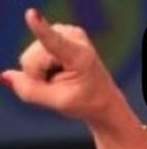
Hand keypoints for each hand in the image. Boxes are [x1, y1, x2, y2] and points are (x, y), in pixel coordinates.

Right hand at [1, 8, 120, 125]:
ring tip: (63, 78)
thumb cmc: (86, 102)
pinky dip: (42, 67)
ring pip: (28, 57)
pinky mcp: (55, 33)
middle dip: (40, 78)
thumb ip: (31, 91)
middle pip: (30, 60)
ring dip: (41, 74)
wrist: (104, 100)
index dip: (41, 29)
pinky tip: (58, 69)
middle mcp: (71, 36)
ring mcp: (62, 31)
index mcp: (79, 56)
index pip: (54, 42)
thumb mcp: (59, 102)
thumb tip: (4, 76)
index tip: (32, 15)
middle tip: (62, 85)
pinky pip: (32, 54)